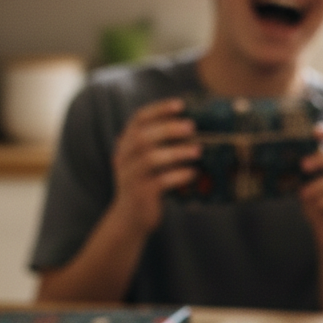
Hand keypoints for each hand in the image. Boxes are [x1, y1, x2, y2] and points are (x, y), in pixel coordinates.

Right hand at [111, 98, 199, 232]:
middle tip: (192, 126)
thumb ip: (160, 145)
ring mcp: (131, 176)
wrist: (131, 218)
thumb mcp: (148, 162)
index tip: (181, 104)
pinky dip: (178, 175)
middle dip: (169, 129)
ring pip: (151, 159)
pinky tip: (192, 173)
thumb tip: (193, 127)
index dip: (159, 110)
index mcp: (126, 144)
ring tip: (198, 150)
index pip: (138, 119)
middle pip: (143, 137)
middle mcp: (124, 158)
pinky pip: (160, 182)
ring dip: (177, 152)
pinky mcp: (141, 194)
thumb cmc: (147, 184)